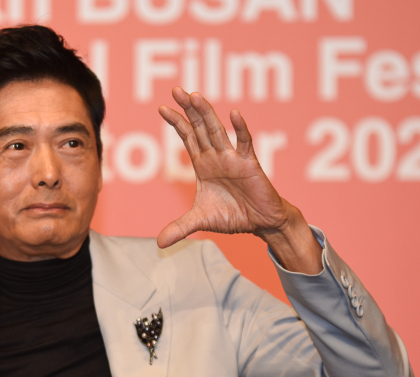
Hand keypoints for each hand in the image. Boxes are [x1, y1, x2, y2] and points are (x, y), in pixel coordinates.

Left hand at [157, 88, 322, 273]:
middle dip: (188, 109)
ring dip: (206, 113)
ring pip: (217, 130)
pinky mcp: (250, 164)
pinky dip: (240, 129)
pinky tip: (234, 114)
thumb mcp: (201, 221)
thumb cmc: (233, 216)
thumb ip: (180, 228)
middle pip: (200, 127)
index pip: (188, 138)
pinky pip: (245, 143)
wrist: (260, 223)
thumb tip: (158, 244)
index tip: (162, 108)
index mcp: (203, 165)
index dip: (176, 123)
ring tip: (195, 95)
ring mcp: (233, 158)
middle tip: (176, 90)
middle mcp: (216, 156)